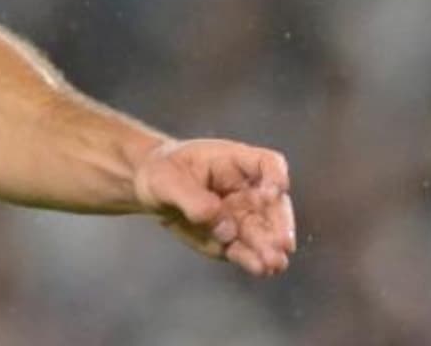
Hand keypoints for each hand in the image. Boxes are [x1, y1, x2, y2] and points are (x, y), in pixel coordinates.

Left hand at [133, 138, 295, 275]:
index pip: (268, 163)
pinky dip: (254, 260)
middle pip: (275, 205)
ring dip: (271, 248)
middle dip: (279, 224)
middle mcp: (246, 190)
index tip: (272, 193)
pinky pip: (247, 251)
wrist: (150, 190)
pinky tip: (260, 268)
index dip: (276, 177)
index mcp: (235, 162)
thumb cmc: (162, 172)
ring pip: (265, 233)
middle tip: (281, 243)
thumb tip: (226, 229)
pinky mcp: (232, 240)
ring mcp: (242, 217)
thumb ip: (194, 200)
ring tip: (273, 263)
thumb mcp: (167, 178)